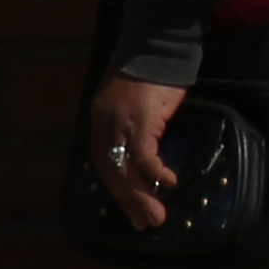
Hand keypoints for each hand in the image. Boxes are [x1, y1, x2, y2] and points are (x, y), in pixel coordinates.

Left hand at [86, 72, 190, 230]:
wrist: (156, 45)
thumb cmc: (149, 73)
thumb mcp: (132, 103)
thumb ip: (131, 125)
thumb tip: (142, 151)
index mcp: (101, 120)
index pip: (101, 162)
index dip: (115, 187)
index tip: (129, 208)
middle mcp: (104, 123)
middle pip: (110, 170)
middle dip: (127, 200)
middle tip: (145, 223)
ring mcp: (119, 122)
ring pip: (124, 168)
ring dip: (140, 195)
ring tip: (156, 216)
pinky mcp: (140, 119)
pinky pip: (143, 153)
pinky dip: (154, 171)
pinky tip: (168, 183)